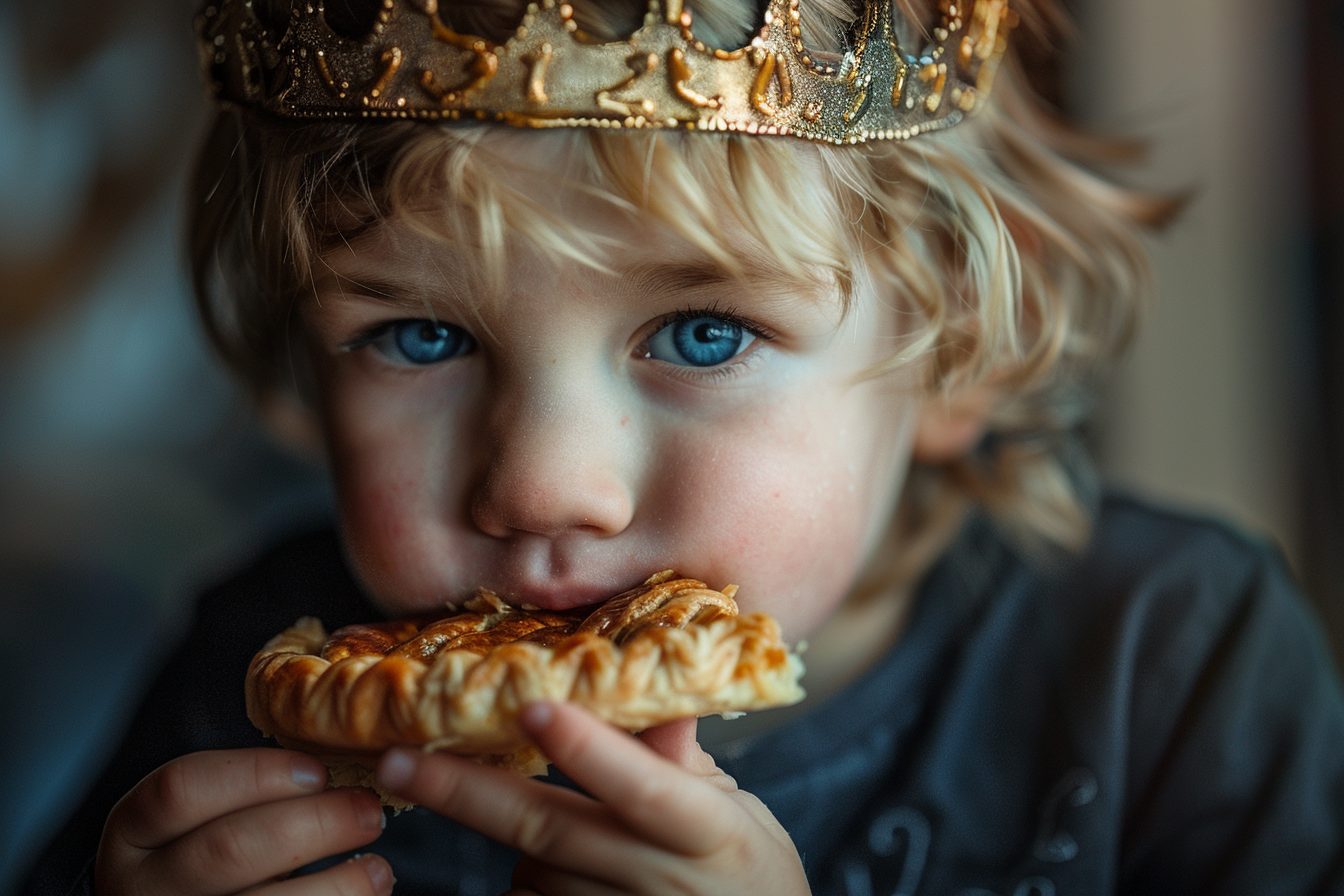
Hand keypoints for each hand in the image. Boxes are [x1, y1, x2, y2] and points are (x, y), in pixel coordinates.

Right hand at [95, 748, 393, 894]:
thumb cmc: (214, 847)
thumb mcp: (206, 814)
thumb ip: (252, 786)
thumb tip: (344, 737)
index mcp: (134, 830)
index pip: (181, 788)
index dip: (255, 774)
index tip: (317, 771)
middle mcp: (143, 885)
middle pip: (227, 849)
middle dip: (313, 825)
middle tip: (368, 811)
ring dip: (335, 884)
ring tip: (379, 868)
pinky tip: (366, 895)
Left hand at [375, 702, 810, 894]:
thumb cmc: (751, 877)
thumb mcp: (738, 812)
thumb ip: (681, 755)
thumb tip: (646, 680)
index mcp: (707, 830)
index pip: (643, 786)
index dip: (589, 751)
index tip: (534, 709)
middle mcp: (658, 880)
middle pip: (548, 829)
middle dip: (465, 792)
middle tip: (395, 761)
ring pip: (527, 868)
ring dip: (515, 836)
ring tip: (546, 822)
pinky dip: (522, 883)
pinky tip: (548, 873)